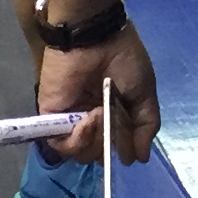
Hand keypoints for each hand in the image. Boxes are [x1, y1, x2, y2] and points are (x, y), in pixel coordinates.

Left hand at [38, 21, 159, 164]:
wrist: (95, 38)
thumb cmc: (123, 60)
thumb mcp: (144, 92)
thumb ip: (146, 125)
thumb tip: (141, 158)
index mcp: (112, 114)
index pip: (116, 147)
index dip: (124, 151)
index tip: (129, 149)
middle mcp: (91, 120)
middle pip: (98, 154)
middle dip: (109, 146)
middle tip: (113, 124)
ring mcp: (71, 120)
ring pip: (82, 153)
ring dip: (95, 141)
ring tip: (99, 114)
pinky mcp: (52, 117)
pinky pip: (62, 145)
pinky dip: (78, 140)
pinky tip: (88, 120)